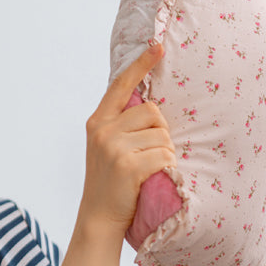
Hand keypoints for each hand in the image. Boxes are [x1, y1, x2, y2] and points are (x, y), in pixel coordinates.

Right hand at [80, 43, 174, 232]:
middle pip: (153, 112)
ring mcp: (114, 146)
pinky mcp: (128, 164)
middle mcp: (103, 129)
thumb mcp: (108, 148)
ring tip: (149, 170)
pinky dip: (167, 167)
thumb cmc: (113, 184)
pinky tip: (153, 178)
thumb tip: (152, 107)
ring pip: (163, 135)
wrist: (99, 219)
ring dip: (165, 153)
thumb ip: (122, 125)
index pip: (122, 84)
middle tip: (150, 155)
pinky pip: (165, 155)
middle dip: (161, 133)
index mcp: (98, 121)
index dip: (141, 64)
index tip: (157, 45)